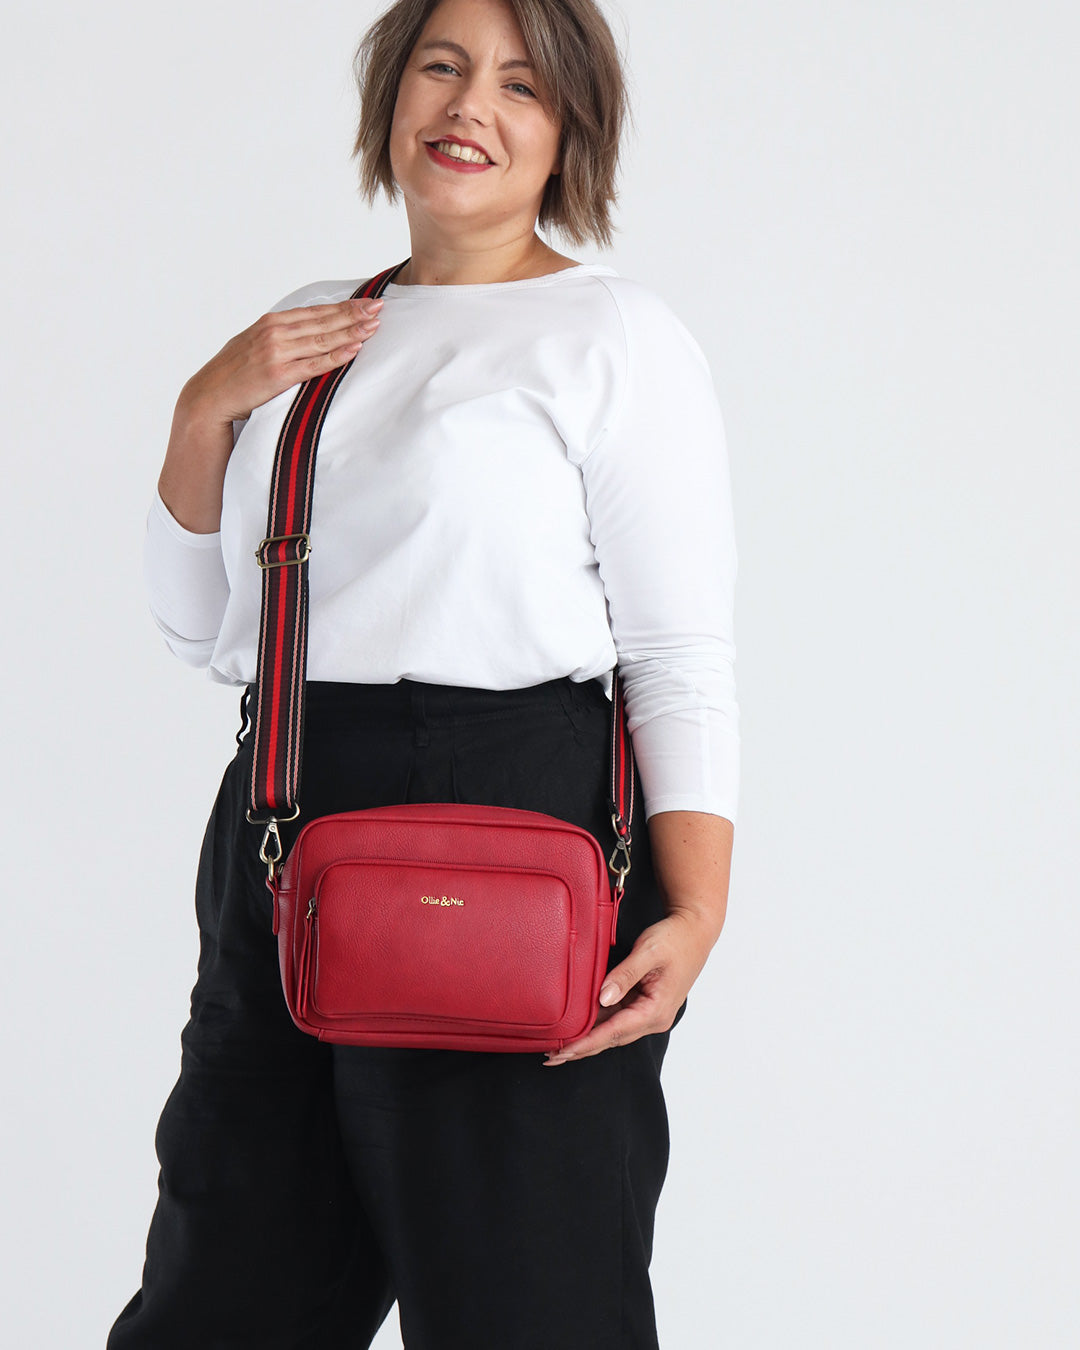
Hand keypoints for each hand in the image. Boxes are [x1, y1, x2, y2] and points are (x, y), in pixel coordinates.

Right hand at [183, 296, 385, 424]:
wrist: (210, 396)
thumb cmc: (233, 374)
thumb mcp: (254, 345)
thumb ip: (279, 337)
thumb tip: (305, 332)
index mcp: (271, 323)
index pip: (315, 312)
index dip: (343, 307)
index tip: (366, 302)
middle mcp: (275, 333)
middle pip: (323, 321)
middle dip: (353, 313)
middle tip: (379, 307)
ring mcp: (277, 353)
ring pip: (323, 339)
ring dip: (351, 331)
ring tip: (374, 326)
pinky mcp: (279, 375)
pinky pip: (315, 364)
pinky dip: (337, 355)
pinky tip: (355, 348)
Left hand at [542, 910, 719, 1065]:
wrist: (695, 931)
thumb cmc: (675, 939)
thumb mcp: (648, 952)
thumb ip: (625, 975)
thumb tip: (602, 998)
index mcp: (656, 1010)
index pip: (614, 1032)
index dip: (586, 1043)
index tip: (563, 1051)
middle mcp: (654, 1018)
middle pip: (612, 1038)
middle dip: (582, 1048)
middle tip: (551, 1056)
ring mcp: (651, 1013)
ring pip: (614, 1031)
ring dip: (588, 1038)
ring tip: (559, 1045)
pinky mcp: (646, 1005)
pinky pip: (619, 1018)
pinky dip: (599, 1024)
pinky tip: (580, 1024)